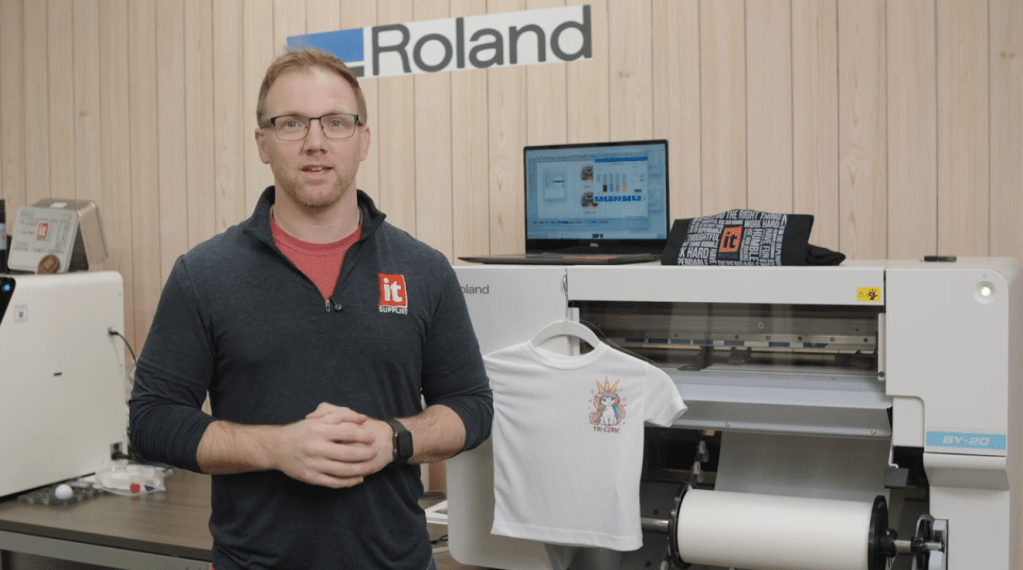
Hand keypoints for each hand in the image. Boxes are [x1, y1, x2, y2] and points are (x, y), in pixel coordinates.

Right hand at [270, 405, 389, 487]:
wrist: (276, 448)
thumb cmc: (300, 431)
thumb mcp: (318, 419)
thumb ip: (341, 416)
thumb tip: (363, 419)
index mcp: (318, 430)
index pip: (348, 433)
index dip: (364, 436)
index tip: (372, 437)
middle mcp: (316, 448)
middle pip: (348, 453)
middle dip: (366, 453)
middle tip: (375, 451)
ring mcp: (313, 464)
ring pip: (343, 470)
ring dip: (361, 469)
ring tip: (370, 465)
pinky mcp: (311, 478)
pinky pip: (334, 482)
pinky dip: (349, 482)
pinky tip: (358, 478)